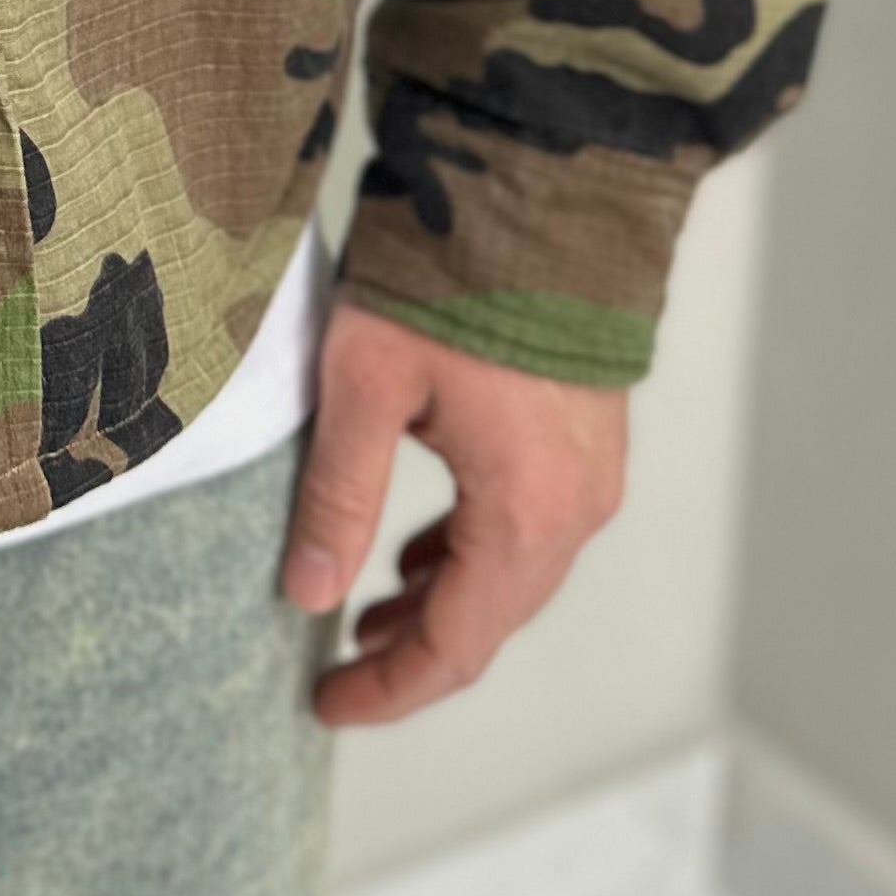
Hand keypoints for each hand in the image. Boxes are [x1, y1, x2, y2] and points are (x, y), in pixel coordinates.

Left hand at [280, 297, 627, 727]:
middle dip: (412, 652)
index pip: (456, 645)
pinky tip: (421, 553)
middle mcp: (575, 507)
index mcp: (526, 512)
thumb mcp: (365, 386)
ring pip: (510, 572)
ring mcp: (590, 471)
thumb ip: (338, 496)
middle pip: (490, 618)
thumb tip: (305, 596)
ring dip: (441, 602)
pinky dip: (471, 554)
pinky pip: (529, 525)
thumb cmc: (452, 280)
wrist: (544, 189)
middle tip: (336, 673)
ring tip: (366, 615)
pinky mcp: (585, 435)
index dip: (390, 687)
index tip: (327, 706)